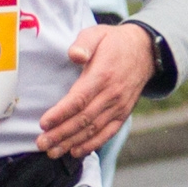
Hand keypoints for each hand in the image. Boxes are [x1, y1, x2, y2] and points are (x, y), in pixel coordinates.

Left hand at [37, 23, 154, 158]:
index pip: (79, 99)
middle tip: (41, 143)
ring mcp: (119, 105)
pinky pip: (108, 132)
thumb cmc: (115, 42)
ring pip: (93, 129)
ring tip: (52, 152)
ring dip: (71, 143)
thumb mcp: (98, 34)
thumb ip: (84, 43)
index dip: (60, 114)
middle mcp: (112, 94)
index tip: (43, 123)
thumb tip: (75, 54)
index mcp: (103, 74)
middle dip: (60, 134)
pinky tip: (76, 151)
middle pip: (83, 119)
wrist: (146, 51)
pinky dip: (92, 144)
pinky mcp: (124, 113)